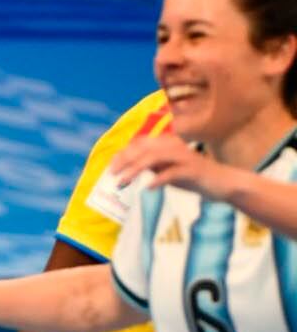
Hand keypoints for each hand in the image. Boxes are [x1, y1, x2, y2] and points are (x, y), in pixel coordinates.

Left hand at [110, 133, 232, 198]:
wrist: (221, 183)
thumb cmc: (191, 176)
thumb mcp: (166, 169)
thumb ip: (150, 165)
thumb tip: (127, 166)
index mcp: (167, 144)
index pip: (140, 144)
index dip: (123, 154)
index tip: (111, 168)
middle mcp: (174, 146)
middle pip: (143, 149)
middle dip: (125, 161)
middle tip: (112, 175)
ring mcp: (184, 157)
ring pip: (154, 158)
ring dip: (135, 170)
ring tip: (122, 182)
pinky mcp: (192, 170)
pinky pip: (172, 173)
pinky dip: (158, 180)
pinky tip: (148, 188)